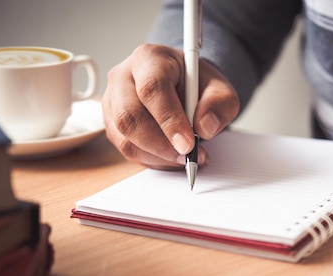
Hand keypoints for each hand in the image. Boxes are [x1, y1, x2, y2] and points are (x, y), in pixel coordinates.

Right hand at [102, 44, 239, 168]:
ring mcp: (113, 102)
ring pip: (126, 138)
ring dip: (158, 156)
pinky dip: (152, 160)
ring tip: (186, 157)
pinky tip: (172, 155)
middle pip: (130, 117)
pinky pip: (127, 149)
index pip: (152, 89)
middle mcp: (123, 77)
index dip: (169, 120)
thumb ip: (219, 105)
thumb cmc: (196, 85)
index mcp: (149, 59)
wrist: (182, 86)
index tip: (188, 143)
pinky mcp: (112, 124)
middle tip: (188, 156)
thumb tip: (205, 127)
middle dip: (161, 145)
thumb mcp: (219, 89)